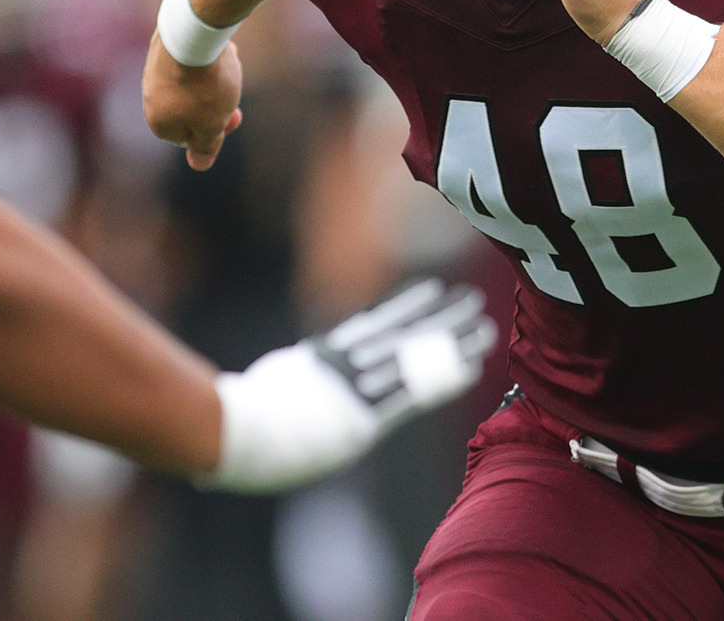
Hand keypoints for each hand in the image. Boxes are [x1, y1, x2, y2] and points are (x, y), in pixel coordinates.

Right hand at [141, 33, 242, 170]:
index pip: (189, 138)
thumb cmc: (204, 86)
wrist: (195, 32)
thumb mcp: (212, 125)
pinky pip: (191, 59)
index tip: (233, 116)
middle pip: (191, 108)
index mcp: (158, 121)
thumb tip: (199, 164)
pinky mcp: (164, 45)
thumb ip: (205, 147)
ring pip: (194, 82)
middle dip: (217, 103)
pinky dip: (209, 59)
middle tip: (234, 91)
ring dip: (216, 78)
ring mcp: (154, 68)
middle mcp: (149, 95)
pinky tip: (222, 49)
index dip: (215, 130)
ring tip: (228, 64)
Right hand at [203, 279, 496, 493]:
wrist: (239, 432)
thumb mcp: (276, 381)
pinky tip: (471, 368)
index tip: (432, 291)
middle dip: (442, 319)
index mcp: (327, 356)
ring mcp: (358, 389)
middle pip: (405, 335)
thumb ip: (301, 371)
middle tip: (474, 300)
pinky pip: (414, 395)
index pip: (377, 325)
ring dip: (454, 343)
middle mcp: (348, 366)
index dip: (407, 308)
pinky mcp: (366, 418)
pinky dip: (443, 381)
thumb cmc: (242, 415)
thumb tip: (308, 361)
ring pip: (417, 358)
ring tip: (485, 325)